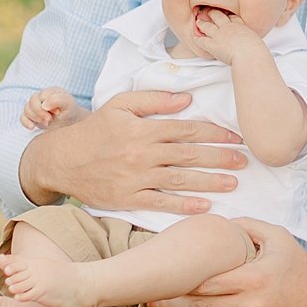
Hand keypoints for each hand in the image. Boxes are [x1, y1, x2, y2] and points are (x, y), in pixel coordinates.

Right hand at [16, 88, 245, 216]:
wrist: (61, 159)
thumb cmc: (95, 129)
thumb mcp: (120, 104)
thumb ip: (154, 99)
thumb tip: (187, 99)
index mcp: (143, 128)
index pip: (187, 130)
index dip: (214, 133)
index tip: (236, 138)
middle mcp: (142, 153)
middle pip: (189, 156)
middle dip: (220, 158)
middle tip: (245, 162)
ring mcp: (135, 178)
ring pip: (180, 180)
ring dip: (210, 182)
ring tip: (234, 184)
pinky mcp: (127, 199)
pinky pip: (161, 203)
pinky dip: (184, 206)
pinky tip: (205, 207)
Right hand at [20, 86, 80, 129]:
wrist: (70, 123)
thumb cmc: (70, 111)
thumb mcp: (69, 104)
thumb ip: (58, 100)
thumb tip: (44, 104)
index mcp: (51, 91)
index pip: (43, 95)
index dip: (48, 105)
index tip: (58, 112)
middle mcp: (41, 97)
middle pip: (32, 101)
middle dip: (39, 112)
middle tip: (49, 119)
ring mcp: (35, 106)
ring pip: (26, 109)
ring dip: (35, 117)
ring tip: (47, 123)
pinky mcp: (32, 116)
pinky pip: (22, 117)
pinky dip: (26, 122)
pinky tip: (32, 127)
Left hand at [148, 221, 306, 306]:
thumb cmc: (299, 266)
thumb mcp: (277, 237)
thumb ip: (247, 226)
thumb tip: (220, 223)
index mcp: (253, 278)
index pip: (206, 283)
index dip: (179, 283)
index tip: (159, 279)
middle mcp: (250, 306)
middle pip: (198, 306)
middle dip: (170, 303)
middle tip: (147, 298)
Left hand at [191, 7, 264, 61]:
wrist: (249, 54)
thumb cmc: (256, 51)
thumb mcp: (257, 42)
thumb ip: (254, 43)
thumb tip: (257, 49)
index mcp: (241, 26)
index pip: (233, 18)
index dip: (228, 15)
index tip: (225, 13)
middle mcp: (229, 28)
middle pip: (218, 16)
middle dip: (213, 13)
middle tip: (209, 11)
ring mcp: (220, 35)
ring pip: (208, 26)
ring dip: (202, 23)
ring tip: (198, 21)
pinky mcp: (213, 45)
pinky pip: (202, 41)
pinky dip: (198, 39)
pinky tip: (195, 38)